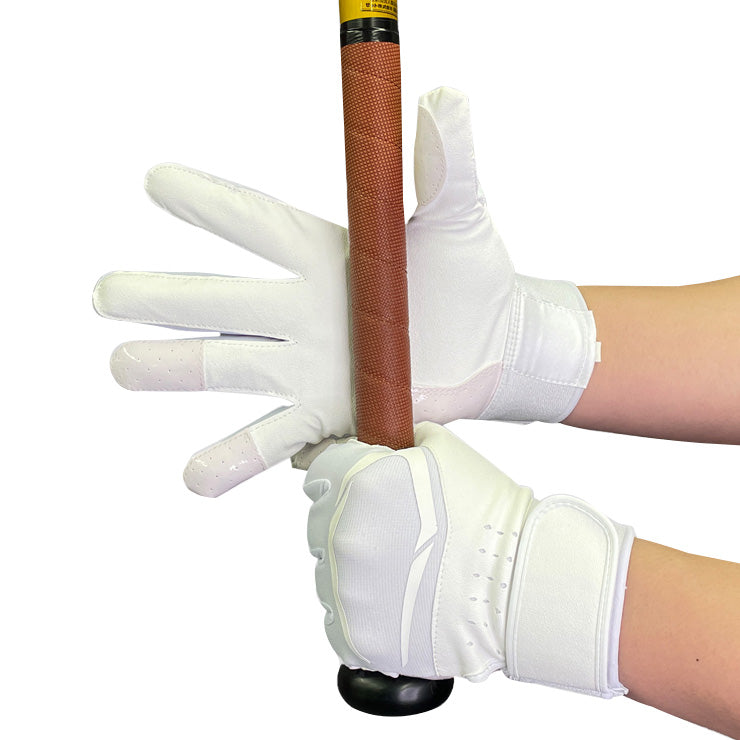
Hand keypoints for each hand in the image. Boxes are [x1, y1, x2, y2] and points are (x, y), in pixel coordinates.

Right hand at [93, 87, 597, 496]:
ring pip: (233, 366)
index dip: (208, 204)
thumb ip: (445, 163)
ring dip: (177, 368)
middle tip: (107, 294)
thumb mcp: (460, 215)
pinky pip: (275, 436)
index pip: (256, 223)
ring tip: (124, 366)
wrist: (495, 348)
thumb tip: (441, 97)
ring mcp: (309, 365)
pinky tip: (197, 477)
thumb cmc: (473, 274)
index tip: (157, 183)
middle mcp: (302, 309)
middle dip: (164, 296)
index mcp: (325, 252)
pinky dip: (237, 457)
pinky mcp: (329, 414)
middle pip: (223, 299)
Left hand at [304, 422, 633, 697]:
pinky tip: (399, 601)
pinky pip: (338, 618)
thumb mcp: (446, 448)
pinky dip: (361, 612)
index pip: (320, 473)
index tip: (365, 490)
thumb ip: (397, 436)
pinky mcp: (357, 637)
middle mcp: (345, 535)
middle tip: (396, 531)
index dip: (343, 477)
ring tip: (405, 570)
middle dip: (352, 521)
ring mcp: (348, 591)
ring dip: (357, 568)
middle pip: (321, 521)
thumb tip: (368, 434)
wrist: (521, 585)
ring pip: (329, 570)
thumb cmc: (489, 513)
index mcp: (359, 483)